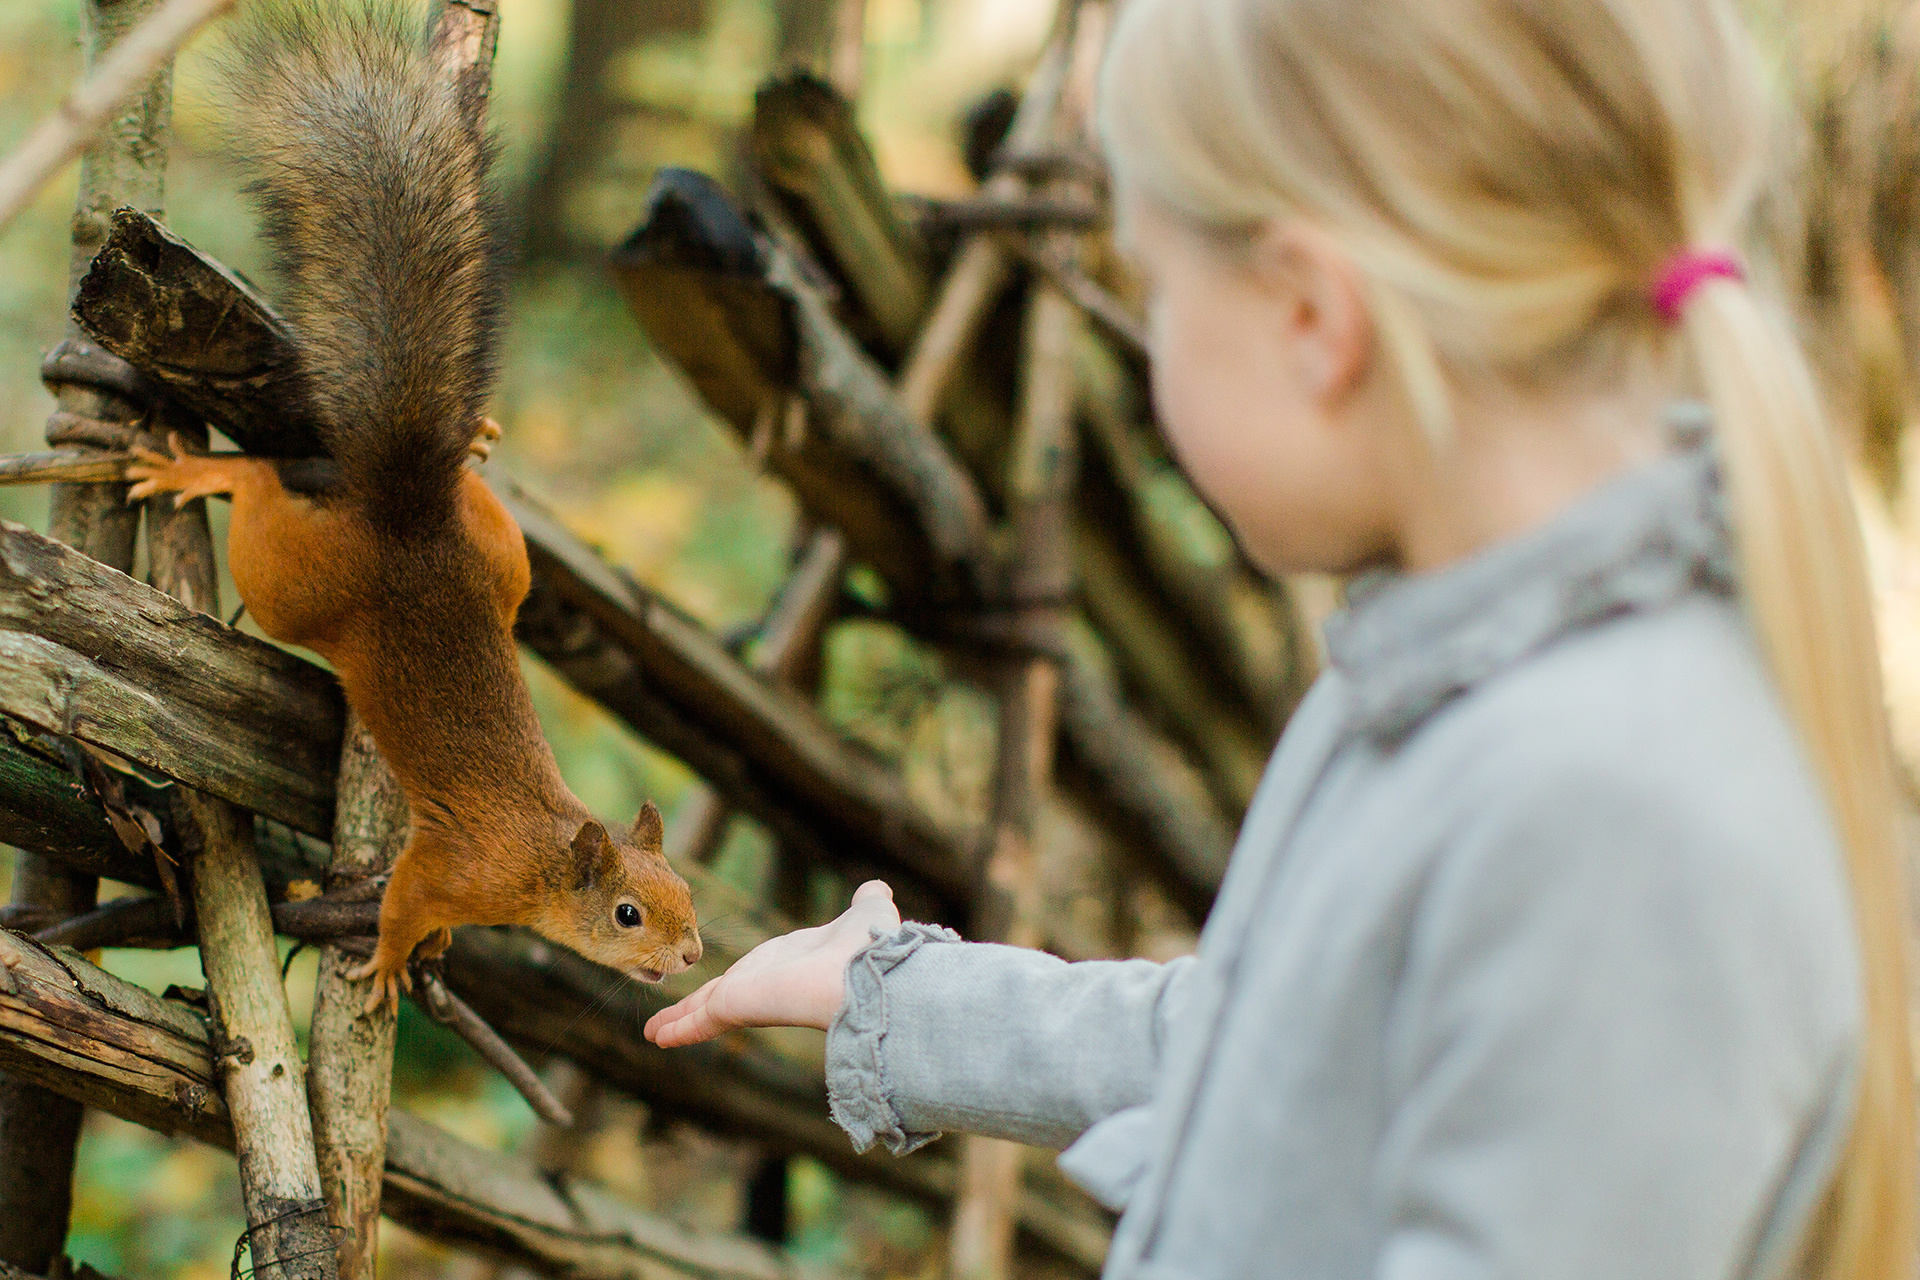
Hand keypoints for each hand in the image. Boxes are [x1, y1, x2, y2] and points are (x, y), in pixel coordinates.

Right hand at [644, 880, 900, 1047]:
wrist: (869, 974)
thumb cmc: (871, 946)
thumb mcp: (866, 914)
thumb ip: (866, 903)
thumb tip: (876, 889)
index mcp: (790, 965)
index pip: (751, 976)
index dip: (732, 983)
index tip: (718, 990)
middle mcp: (767, 984)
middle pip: (720, 998)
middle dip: (693, 1008)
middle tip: (668, 1024)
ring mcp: (752, 997)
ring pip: (706, 1009)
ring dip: (679, 1020)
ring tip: (653, 1034)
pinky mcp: (739, 1005)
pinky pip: (703, 1017)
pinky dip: (680, 1027)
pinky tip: (658, 1038)